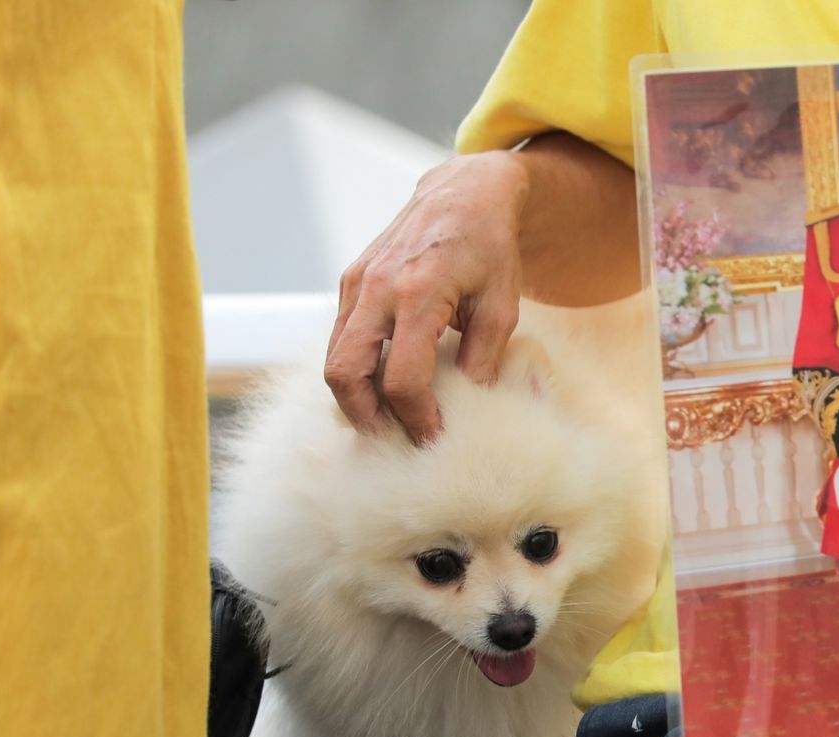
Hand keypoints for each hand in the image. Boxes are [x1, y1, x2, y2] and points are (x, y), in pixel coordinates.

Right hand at [325, 150, 531, 442]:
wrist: (462, 194)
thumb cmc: (490, 250)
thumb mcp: (503, 305)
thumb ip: (485, 356)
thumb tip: (469, 401)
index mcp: (420, 294)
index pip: (402, 378)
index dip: (416, 417)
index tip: (434, 437)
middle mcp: (378, 288)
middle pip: (345, 373)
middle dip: (365, 416)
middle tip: (394, 439)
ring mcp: (356, 283)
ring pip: (334, 358)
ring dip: (355, 397)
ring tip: (387, 421)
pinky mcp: (350, 282)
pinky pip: (341, 337)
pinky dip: (355, 368)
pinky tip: (382, 385)